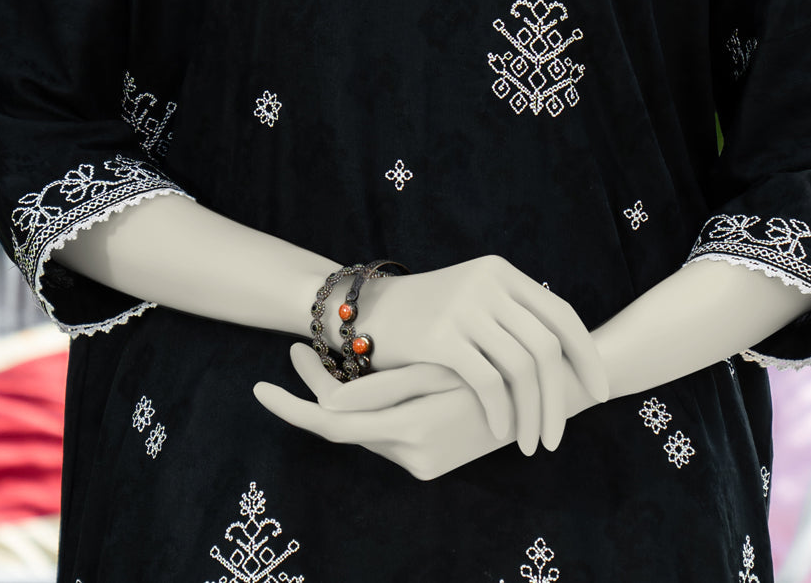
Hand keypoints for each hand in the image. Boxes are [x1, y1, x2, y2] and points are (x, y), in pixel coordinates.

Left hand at [253, 342, 510, 479]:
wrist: (550, 396)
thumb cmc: (498, 370)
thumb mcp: (439, 370)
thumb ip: (384, 390)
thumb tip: (329, 402)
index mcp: (411, 431)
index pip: (333, 424)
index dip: (293, 405)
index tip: (260, 385)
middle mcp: (412, 455)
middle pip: (343, 426)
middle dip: (315, 391)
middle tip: (294, 349)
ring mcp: (422, 460)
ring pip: (363, 429)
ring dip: (342, 398)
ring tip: (320, 354)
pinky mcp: (431, 458)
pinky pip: (385, 433)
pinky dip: (369, 408)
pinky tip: (365, 375)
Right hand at [351, 255, 608, 455]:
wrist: (367, 311)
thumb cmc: (428, 315)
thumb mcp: (476, 298)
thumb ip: (514, 315)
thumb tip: (568, 360)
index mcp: (503, 272)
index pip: (561, 315)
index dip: (585, 356)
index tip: (598, 392)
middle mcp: (488, 284)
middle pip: (546, 347)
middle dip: (560, 397)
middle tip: (558, 436)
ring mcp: (465, 308)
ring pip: (521, 369)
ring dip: (533, 414)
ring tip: (532, 444)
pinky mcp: (440, 336)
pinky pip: (486, 381)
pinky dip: (500, 412)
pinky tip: (500, 431)